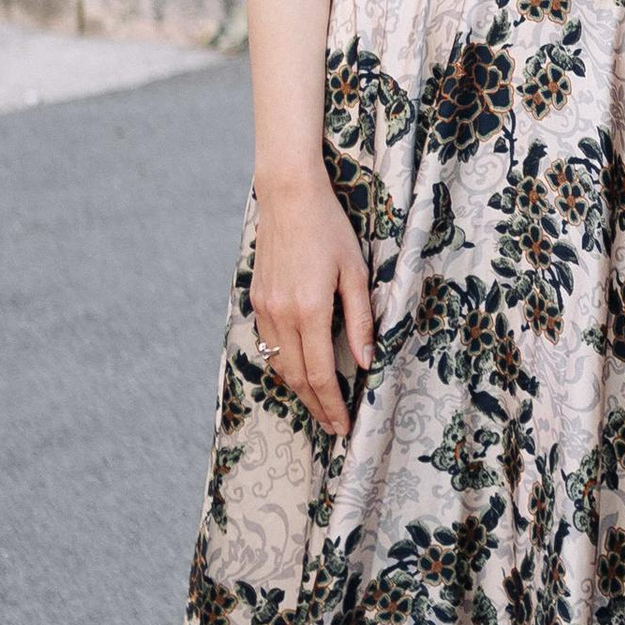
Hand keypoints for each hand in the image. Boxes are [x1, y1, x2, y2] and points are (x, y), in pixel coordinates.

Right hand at [249, 167, 372, 438]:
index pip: (321, 373)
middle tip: (335, 428)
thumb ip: (361, 319)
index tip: (344, 426)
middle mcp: (282, 315)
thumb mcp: (355, 272)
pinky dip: (285, 365)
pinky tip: (300, 372)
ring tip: (320, 406)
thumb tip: (367, 360)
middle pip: (297, 378)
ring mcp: (265, 308)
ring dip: (299, 390)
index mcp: (310, 310)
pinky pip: (269, 345)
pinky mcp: (257, 300)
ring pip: (280, 365)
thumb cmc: (329, 229)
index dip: (333, 405)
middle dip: (317, 407)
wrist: (288, 197)